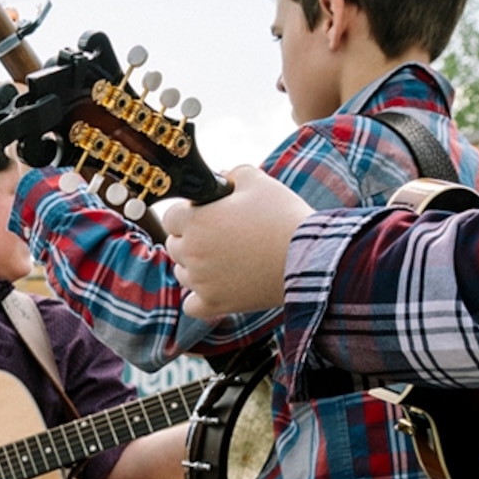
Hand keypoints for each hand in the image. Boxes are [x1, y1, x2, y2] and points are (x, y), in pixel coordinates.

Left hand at [157, 165, 311, 319]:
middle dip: (191, 238)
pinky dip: (200, 297)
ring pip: (182, 273)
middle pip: (174, 245)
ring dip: (195, 266)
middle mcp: (192, 253)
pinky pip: (191, 305)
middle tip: (220, 235)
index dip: (187, 213)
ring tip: (226, 258)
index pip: (170, 217)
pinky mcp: (215, 304)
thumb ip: (232, 174)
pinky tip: (217, 286)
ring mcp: (202, 282)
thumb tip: (220, 177)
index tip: (206, 214)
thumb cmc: (283, 216)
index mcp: (196, 221)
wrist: (309, 256)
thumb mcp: (258, 181)